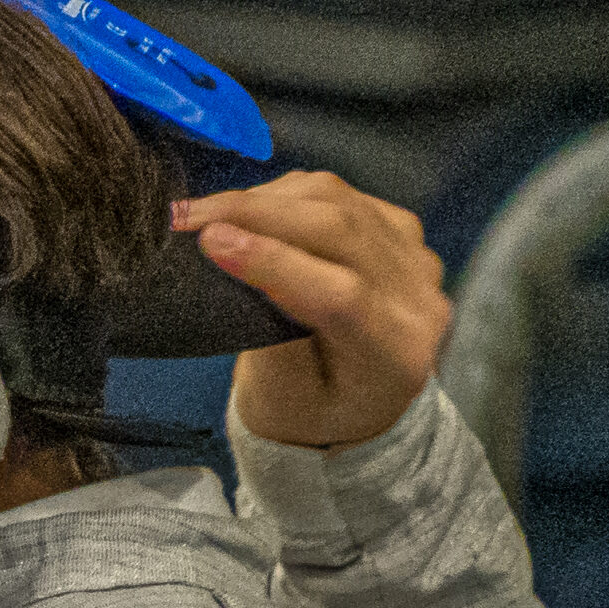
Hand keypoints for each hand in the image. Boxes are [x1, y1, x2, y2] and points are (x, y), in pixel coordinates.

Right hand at [173, 171, 452, 447]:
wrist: (356, 402)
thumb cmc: (312, 412)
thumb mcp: (281, 401)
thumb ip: (268, 342)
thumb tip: (236, 262)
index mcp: (398, 356)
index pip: (341, 295)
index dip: (274, 262)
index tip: (211, 242)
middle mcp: (420, 298)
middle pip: (342, 230)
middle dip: (258, 214)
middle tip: (188, 216)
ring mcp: (415, 257)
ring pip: (339, 201)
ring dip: (265, 199)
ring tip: (206, 211)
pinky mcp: (400, 229)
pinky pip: (341, 195)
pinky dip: (286, 195)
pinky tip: (246, 209)